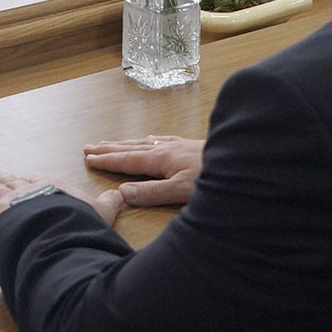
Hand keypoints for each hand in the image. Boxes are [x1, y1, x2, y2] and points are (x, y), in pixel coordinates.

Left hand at [0, 170, 121, 228]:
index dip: (28, 180)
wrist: (58, 230)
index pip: (38, 180)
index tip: (23, 177)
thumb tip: (121, 194)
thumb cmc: (80, 223)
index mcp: (53, 187)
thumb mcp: (101, 213)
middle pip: (13, 181)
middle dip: (3, 178)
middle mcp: (29, 188)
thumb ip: (108, 204)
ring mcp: (9, 199)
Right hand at [83, 135, 203, 206]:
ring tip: (110, 142)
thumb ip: (150, 193)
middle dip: (109, 148)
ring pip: (144, 142)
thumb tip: (121, 192)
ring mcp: (178, 144)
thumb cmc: (212, 179)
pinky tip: (150, 139)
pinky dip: (149, 140)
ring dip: (125, 143)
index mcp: (160, 159)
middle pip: (131, 147)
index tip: (87, 158)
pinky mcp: (190, 145)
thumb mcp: (179, 191)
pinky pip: (162, 139)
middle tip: (88, 146)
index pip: (127, 160)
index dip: (106, 160)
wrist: (243, 162)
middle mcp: (166, 148)